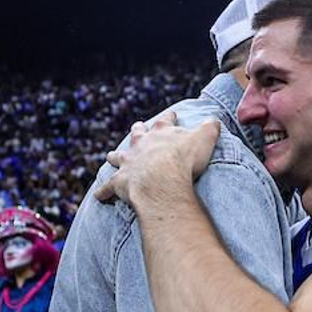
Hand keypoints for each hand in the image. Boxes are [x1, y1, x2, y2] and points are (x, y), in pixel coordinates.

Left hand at [92, 112, 219, 205]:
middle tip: (137, 127)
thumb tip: (213, 120)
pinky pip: (108, 187)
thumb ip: (209, 127)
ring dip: (114, 156)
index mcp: (161, 133)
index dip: (170, 118)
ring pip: (118, 156)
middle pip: (137, 134)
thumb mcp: (205, 138)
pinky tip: (98, 196)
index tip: (171, 114)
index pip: (166, 121)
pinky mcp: (120, 182)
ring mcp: (129, 162)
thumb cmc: (183, 159)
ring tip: (110, 156)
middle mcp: (141, 144)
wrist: (161, 180)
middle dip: (138, 131)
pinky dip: (103, 192)